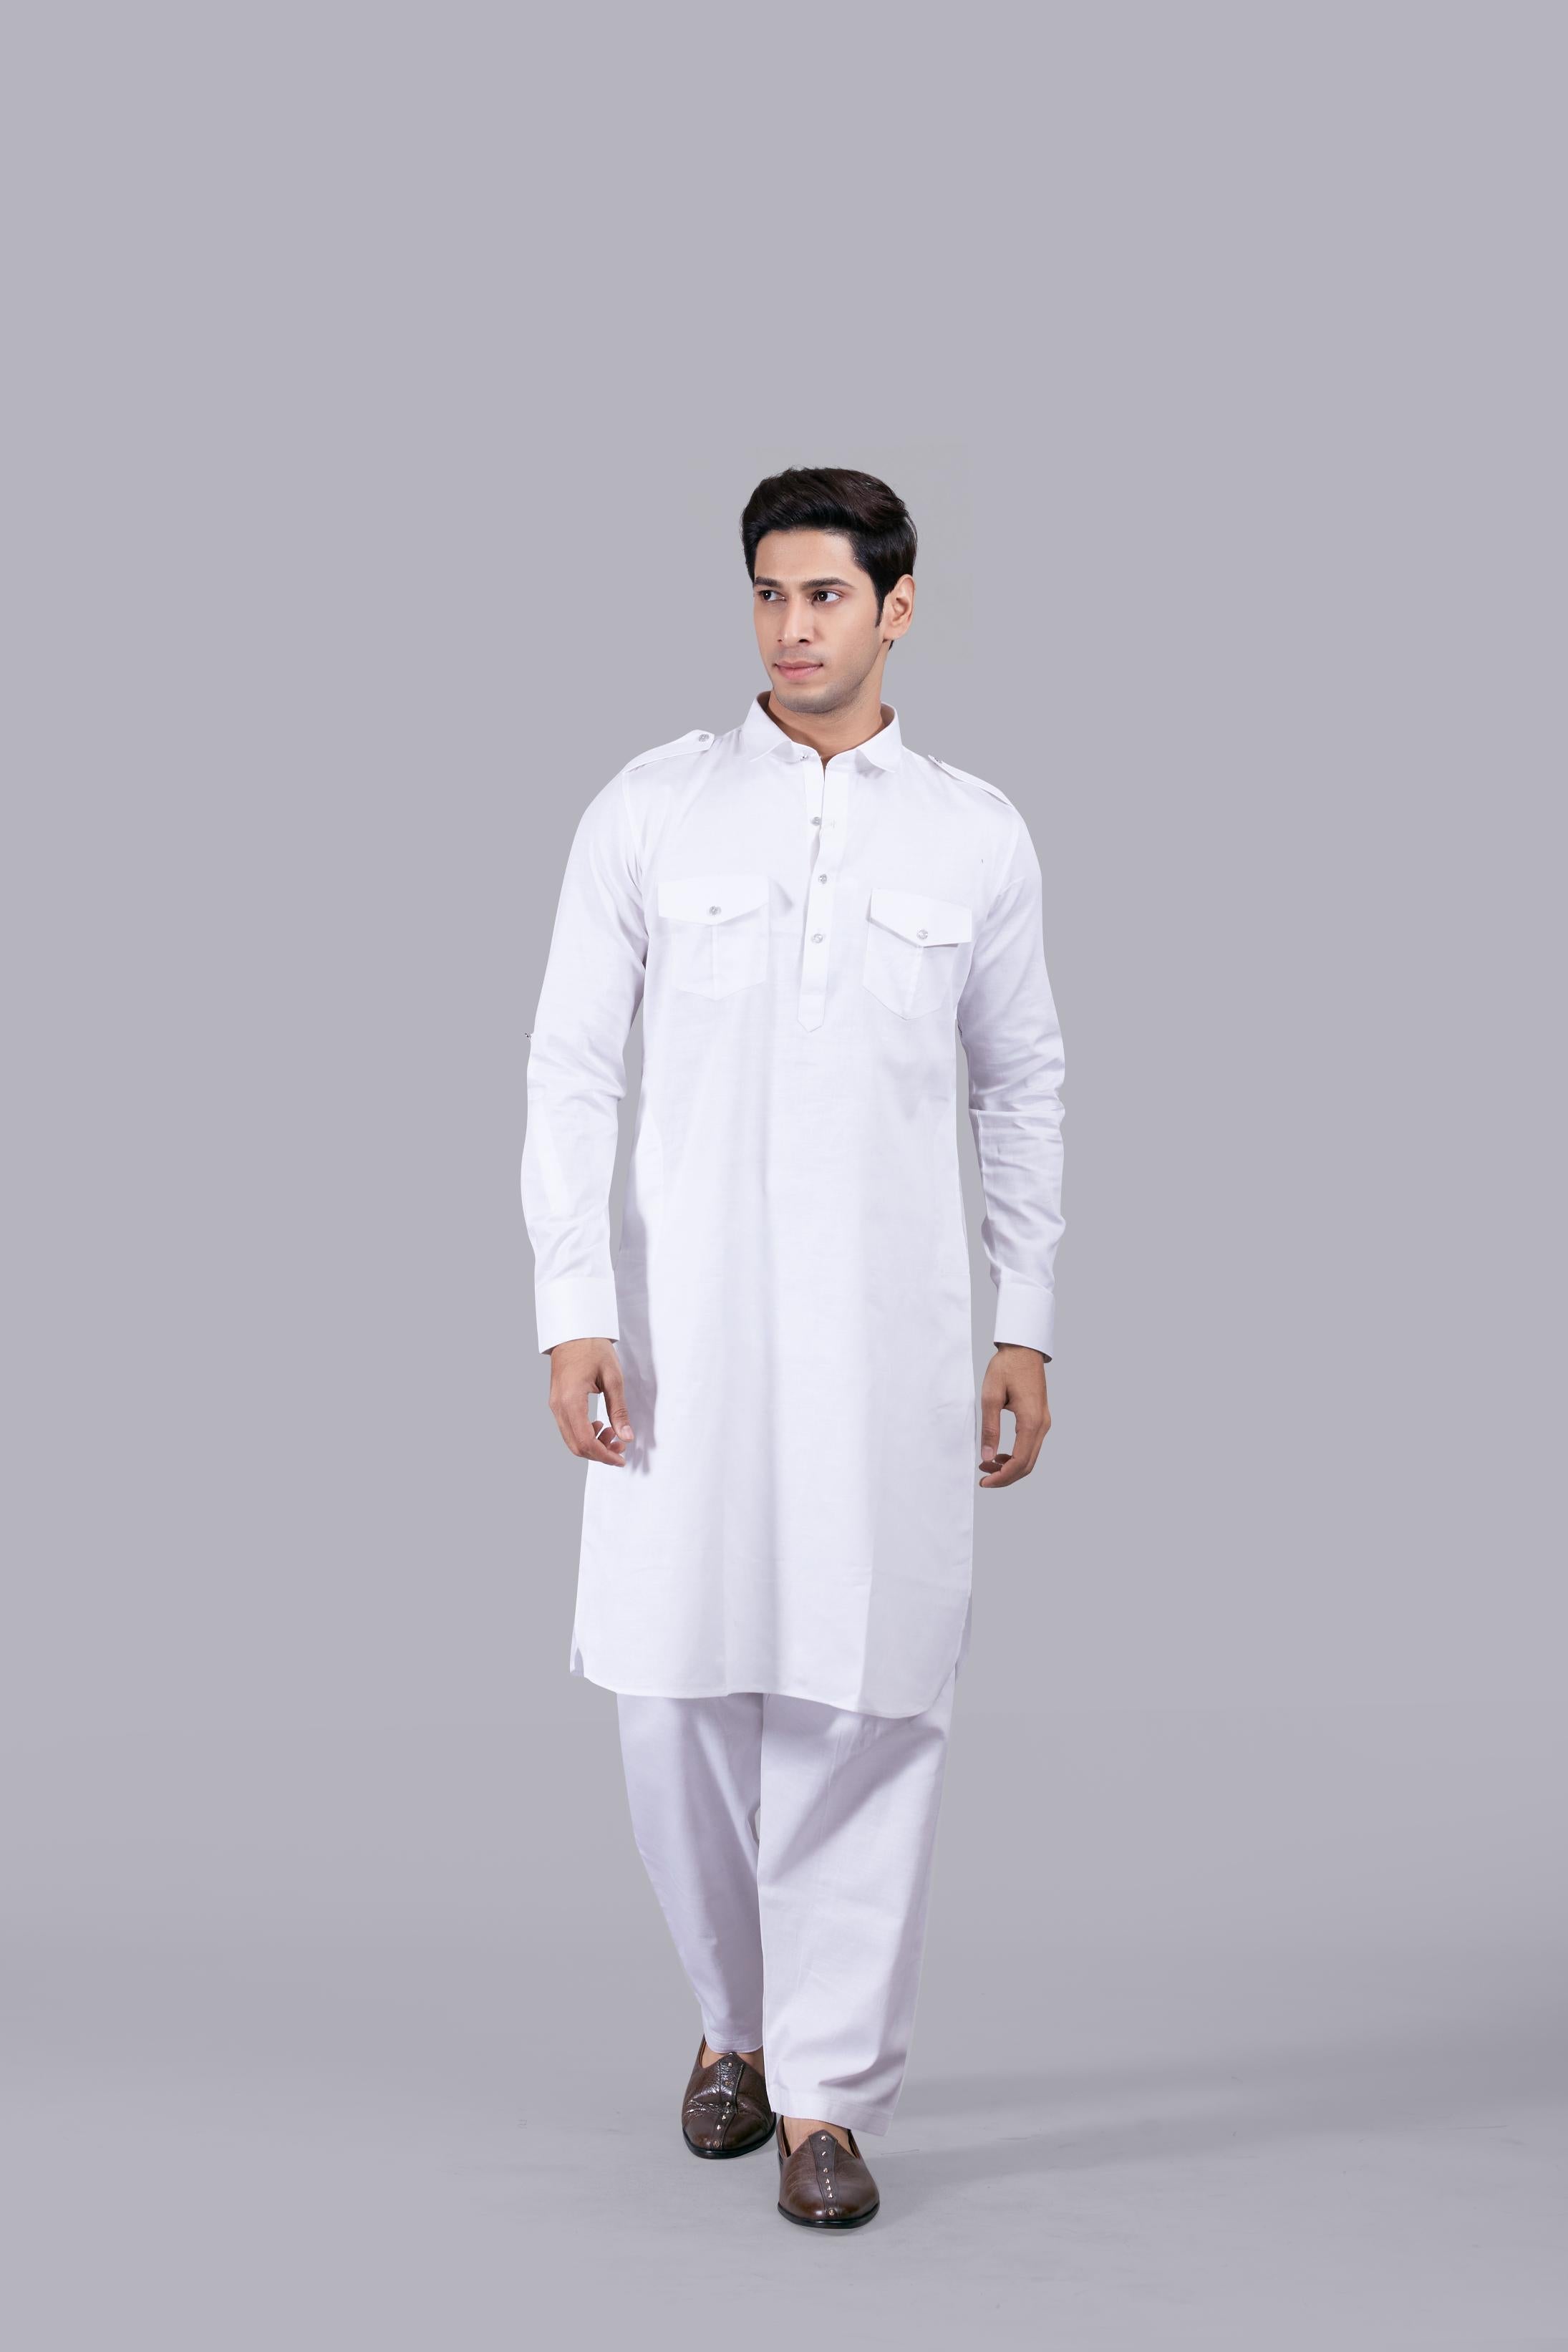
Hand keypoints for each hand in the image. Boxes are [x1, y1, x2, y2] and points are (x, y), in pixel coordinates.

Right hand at [547, 1336, 633, 1465]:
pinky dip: (584, 1435)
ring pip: (571, 1440)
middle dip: (599, 1453)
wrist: (574, 1332)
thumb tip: (626, 1437)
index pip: (585, 1441)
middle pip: (576, 1446)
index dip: (604, 1455)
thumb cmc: (593, 1349)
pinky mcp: (556, 1403)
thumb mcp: (613, 1378)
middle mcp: (558, 1407)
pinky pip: (568, 1429)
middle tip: (620, 1448)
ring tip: (612, 1435)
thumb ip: (619, 1410)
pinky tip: (599, 1426)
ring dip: (592, 1445)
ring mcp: (555, 1406)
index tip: (621, 1458)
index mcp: (571, 1401)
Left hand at [978, 1344, 1050, 1486]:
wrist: (1023, 1349)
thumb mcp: (990, 1397)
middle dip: (1006, 1477)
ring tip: (988, 1467)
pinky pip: (1031, 1446)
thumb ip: (990, 1429)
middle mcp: (1042, 1425)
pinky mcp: (1040, 1419)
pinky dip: (1016, 1457)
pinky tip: (1000, 1455)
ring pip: (1030, 1458)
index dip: (1002, 1477)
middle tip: (984, 1479)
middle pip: (1027, 1465)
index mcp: (1031, 1421)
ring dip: (1011, 1468)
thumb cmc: (1007, 1367)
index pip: (1019, 1462)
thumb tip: (987, 1457)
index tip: (984, 1481)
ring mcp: (1043, 1422)